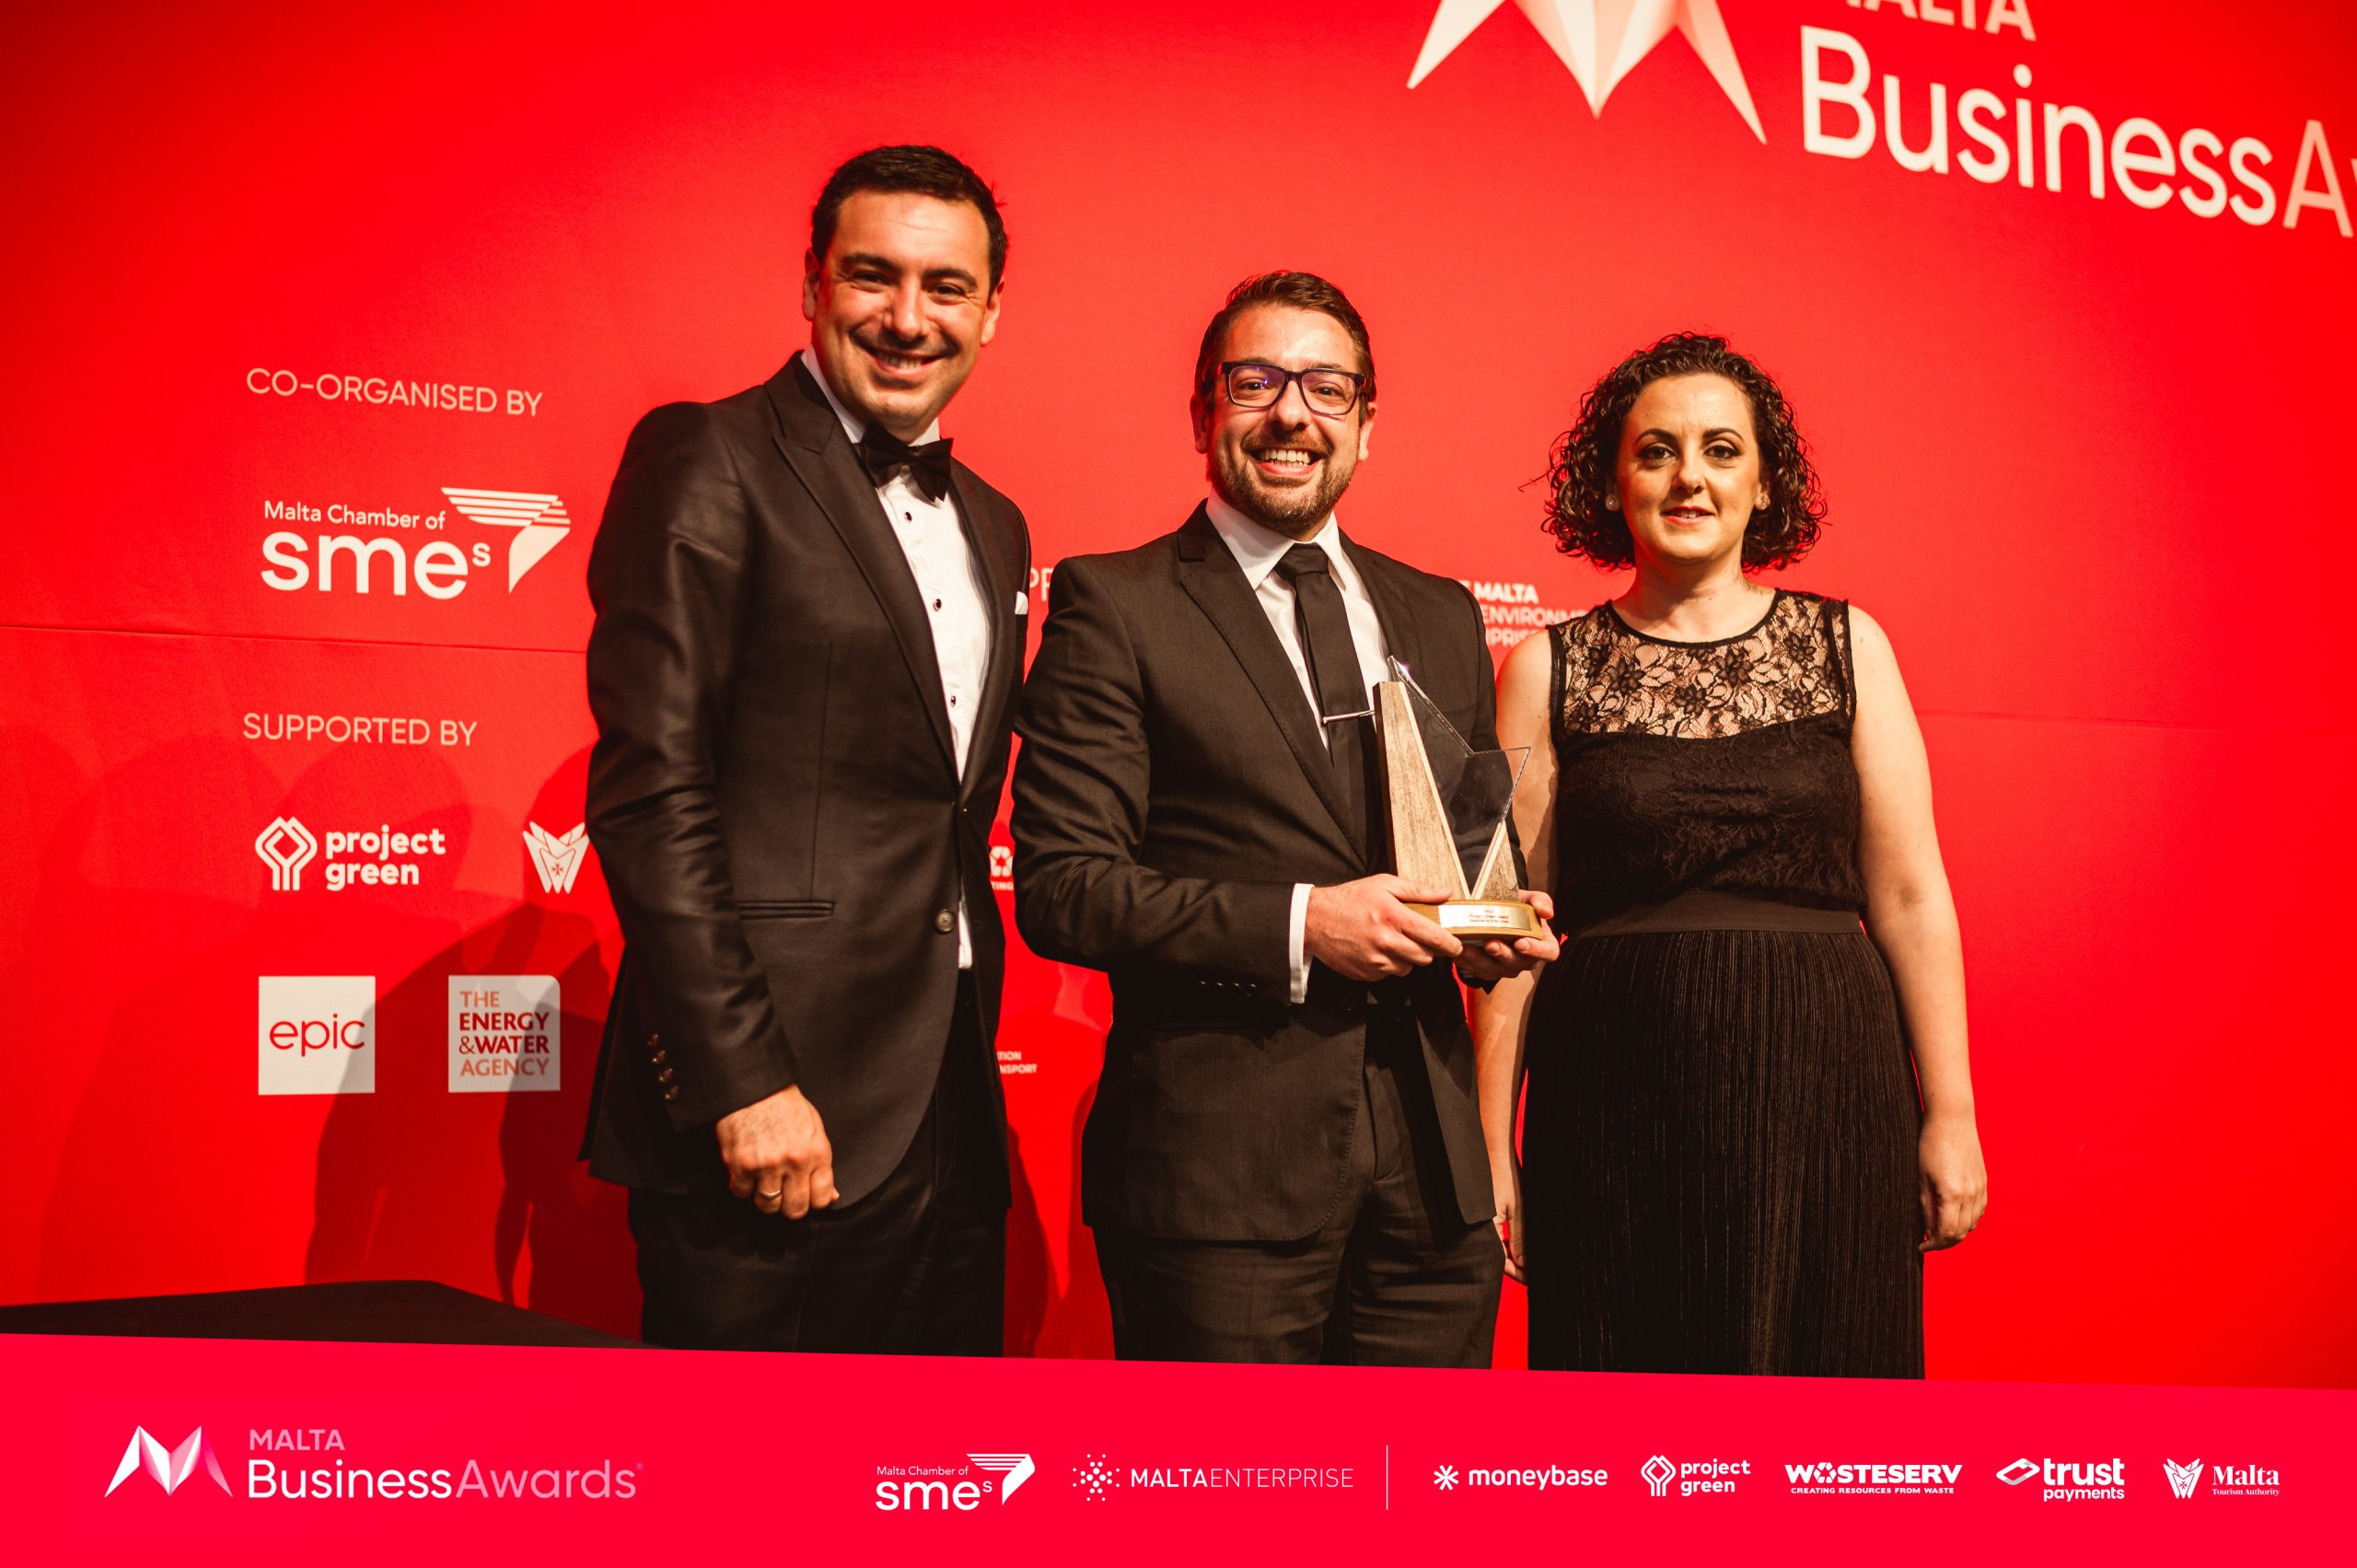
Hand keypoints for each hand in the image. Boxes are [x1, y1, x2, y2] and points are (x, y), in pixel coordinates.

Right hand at [717, 1084, 836, 1218]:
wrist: (755, 1086)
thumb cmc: (786, 1105)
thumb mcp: (814, 1129)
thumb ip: (822, 1164)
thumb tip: (830, 1196)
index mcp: (816, 1152)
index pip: (822, 1199)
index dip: (813, 1201)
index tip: (806, 1197)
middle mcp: (794, 1162)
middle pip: (795, 1209)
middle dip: (790, 1206)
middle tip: (784, 1195)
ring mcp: (766, 1165)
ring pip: (768, 1206)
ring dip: (765, 1198)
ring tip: (764, 1183)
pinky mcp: (741, 1165)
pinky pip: (742, 1193)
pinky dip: (742, 1187)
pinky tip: (747, 1173)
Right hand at [1305, 876, 1460, 980]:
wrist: (1315, 920)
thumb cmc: (1349, 900)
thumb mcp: (1384, 884)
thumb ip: (1418, 890)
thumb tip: (1445, 893)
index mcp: (1394, 917)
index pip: (1434, 937)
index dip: (1451, 944)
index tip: (1456, 945)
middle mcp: (1387, 941)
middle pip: (1426, 957)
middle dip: (1427, 949)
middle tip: (1418, 938)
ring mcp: (1376, 961)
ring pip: (1408, 968)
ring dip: (1407, 958)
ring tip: (1393, 941)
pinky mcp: (1367, 973)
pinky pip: (1389, 973)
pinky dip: (1389, 964)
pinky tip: (1378, 949)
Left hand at [1454, 890, 1560, 982]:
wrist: (1495, 910)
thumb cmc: (1516, 906)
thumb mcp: (1529, 899)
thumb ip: (1540, 901)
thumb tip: (1547, 912)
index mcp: (1543, 944)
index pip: (1548, 952)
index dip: (1536, 950)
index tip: (1520, 942)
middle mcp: (1526, 960)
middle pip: (1518, 963)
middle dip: (1502, 954)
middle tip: (1489, 943)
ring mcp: (1506, 968)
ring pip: (1495, 970)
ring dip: (1480, 961)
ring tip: (1466, 948)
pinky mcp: (1488, 970)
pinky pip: (1478, 972)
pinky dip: (1467, 963)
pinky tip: (1458, 953)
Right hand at [1491, 1159, 1524, 1282]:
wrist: (1491, 1148)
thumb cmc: (1503, 1175)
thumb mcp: (1518, 1209)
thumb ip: (1520, 1239)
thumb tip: (1525, 1266)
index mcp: (1484, 1229)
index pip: (1500, 1261)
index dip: (1517, 1272)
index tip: (1532, 1281)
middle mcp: (1478, 1227)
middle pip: (1497, 1256)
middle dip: (1515, 1267)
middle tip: (1533, 1275)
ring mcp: (1480, 1220)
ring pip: (1496, 1246)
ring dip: (1511, 1255)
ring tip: (1529, 1263)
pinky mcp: (1483, 1212)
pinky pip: (1494, 1233)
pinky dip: (1505, 1241)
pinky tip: (1517, 1245)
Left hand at [1917, 1111, 1985, 1250]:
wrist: (1953, 1119)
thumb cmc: (1931, 1144)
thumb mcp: (1921, 1177)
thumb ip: (1926, 1206)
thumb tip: (1928, 1230)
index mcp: (1953, 1194)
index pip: (1946, 1233)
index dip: (1933, 1244)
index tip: (1921, 1246)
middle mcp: (1971, 1194)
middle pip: (1961, 1233)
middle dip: (1944, 1243)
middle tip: (1928, 1242)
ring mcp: (1980, 1188)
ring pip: (1972, 1223)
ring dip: (1957, 1232)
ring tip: (1939, 1231)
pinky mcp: (1984, 1182)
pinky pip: (1979, 1210)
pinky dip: (1968, 1219)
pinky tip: (1954, 1216)